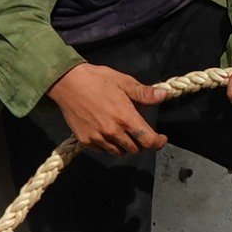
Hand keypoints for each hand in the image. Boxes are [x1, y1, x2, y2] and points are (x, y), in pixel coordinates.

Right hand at [47, 62, 168, 154]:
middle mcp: (112, 131)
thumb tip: (164, 95)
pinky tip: (108, 132)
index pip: (147, 140)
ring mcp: (97, 138)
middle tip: (139, 131)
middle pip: (134, 149)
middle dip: (141, 142)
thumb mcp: (124, 82)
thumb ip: (144, 93)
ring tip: (124, 133)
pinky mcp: (84, 140)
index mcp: (125, 117)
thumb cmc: (98, 80)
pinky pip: (103, 149)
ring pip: (118, 152)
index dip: (158, 142)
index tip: (161, 139)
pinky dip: (109, 145)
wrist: (67, 83)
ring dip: (125, 146)